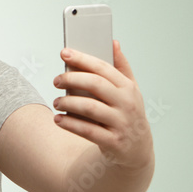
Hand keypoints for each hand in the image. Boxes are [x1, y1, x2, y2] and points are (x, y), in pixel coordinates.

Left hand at [51, 41, 153, 170]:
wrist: (136, 149)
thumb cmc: (127, 113)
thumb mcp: (130, 89)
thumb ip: (121, 66)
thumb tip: (113, 42)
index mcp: (128, 88)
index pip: (103, 68)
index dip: (82, 59)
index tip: (64, 53)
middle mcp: (127, 104)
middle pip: (95, 85)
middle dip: (72, 79)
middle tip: (56, 80)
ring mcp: (121, 123)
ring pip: (90, 108)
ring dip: (68, 103)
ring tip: (56, 101)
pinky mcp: (113, 142)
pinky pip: (88, 131)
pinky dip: (70, 124)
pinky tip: (59, 119)